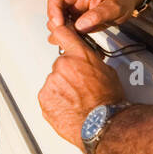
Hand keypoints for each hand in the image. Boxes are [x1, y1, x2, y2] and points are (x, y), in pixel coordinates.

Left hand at [38, 23, 125, 146]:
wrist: (102, 123)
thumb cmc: (108, 101)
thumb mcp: (107, 72)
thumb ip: (93, 62)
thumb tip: (90, 62)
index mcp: (79, 56)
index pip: (64, 34)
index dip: (60, 32)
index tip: (57, 31)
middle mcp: (63, 65)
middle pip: (60, 65)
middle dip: (67, 75)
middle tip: (79, 88)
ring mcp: (51, 82)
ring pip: (53, 83)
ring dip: (61, 90)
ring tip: (76, 101)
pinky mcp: (44, 98)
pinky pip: (47, 97)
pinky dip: (55, 102)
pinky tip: (68, 108)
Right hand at [45, 0, 139, 35]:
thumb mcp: (114, 6)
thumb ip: (98, 15)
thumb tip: (80, 25)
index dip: (53, 11)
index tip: (60, 24)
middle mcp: (74, 5)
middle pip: (53, 14)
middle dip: (57, 27)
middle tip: (70, 37)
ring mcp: (75, 15)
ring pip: (58, 25)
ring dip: (62, 35)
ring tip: (75, 42)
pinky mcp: (78, 24)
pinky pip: (68, 31)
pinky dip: (69, 39)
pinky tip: (78, 44)